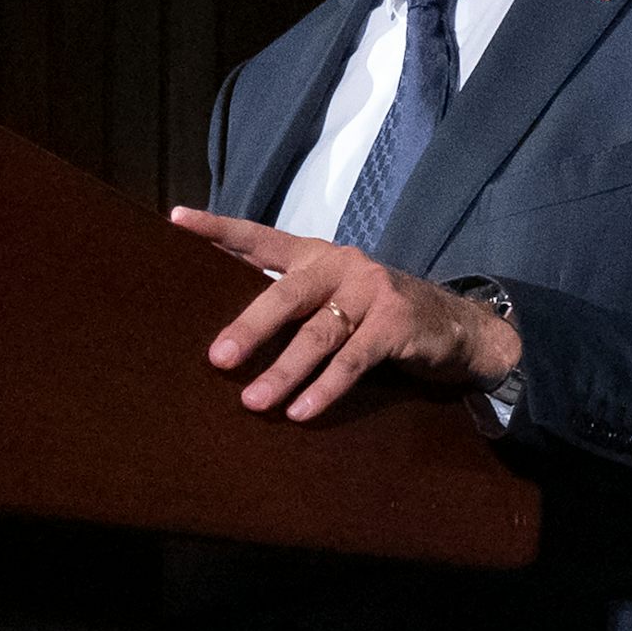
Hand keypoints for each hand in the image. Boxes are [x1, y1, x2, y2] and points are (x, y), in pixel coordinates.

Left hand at [170, 207, 521, 421]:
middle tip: (217, 358)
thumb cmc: (377, 315)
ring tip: (253, 401)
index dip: (220, 229)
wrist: (455, 326)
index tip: (176, 219)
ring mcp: (373, 291)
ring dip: (284, 371)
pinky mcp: (396, 322)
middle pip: (287, 294)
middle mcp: (342, 265)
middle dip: (251, 327)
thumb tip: (225, 338)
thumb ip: (293, 304)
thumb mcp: (335, 298)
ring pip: (319, 334)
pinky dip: (325, 387)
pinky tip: (301, 411)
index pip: (261, 239)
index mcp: (317, 256)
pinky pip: (353, 360)